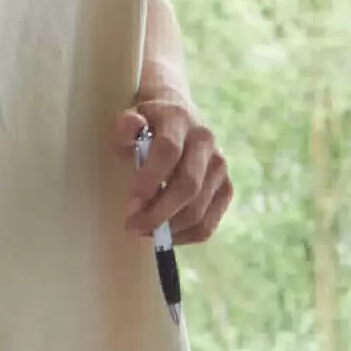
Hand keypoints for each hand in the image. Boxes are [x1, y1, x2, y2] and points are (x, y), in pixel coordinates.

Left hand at [116, 97, 232, 243]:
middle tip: (132, 225)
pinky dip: (184, 236)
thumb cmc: (146, 123)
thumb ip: (125, 125)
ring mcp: (218, 165)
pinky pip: (208, 224)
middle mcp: (204, 140)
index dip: (150, 179)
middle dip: (157, 213)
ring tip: (143, 229)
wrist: (176, 113)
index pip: (168, 150)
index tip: (130, 204)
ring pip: (198, 210)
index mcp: (178, 119)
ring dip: (168, 228)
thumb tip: (131, 129)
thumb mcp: (130, 116)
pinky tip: (164, 233)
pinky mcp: (225, 187)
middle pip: (188, 185)